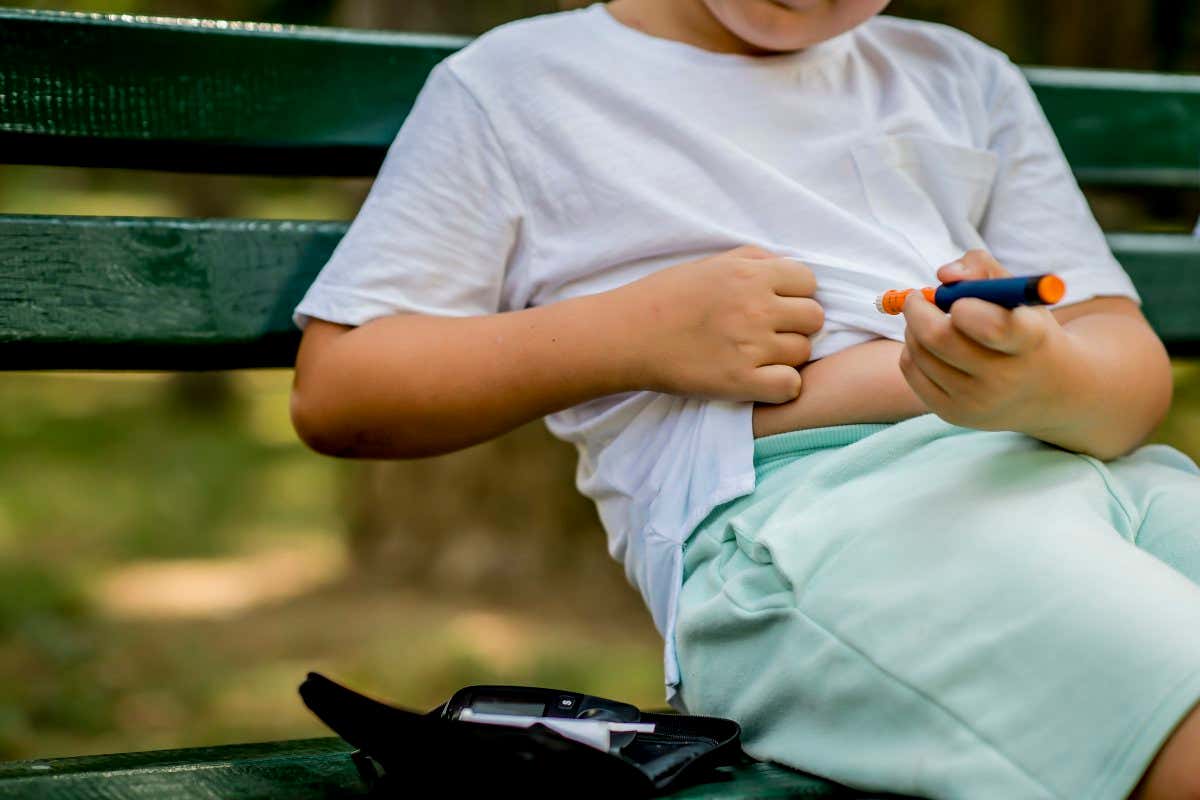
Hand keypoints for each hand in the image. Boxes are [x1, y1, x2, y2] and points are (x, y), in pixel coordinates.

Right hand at [618, 245, 823, 403]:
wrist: (626, 335)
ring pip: (803, 352)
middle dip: (796, 325)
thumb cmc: (663, 297)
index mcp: (750, 274)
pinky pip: (790, 386)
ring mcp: (750, 346)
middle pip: (813, 317)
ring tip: (757, 356)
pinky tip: (761, 380)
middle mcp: (756, 308)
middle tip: (769, 333)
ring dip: (786, 355)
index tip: (776, 306)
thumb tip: (786, 267)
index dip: (795, 295)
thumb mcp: (710, 264)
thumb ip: (753, 260)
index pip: (808, 282)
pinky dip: (782, 386)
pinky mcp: (739, 381)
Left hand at [897, 249, 1070, 432]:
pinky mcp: (953, 414)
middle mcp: (1005, 377)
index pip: (993, 326)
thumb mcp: (1018, 293)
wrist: (1051, 390)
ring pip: (919, 353)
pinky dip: (912, 351)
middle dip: (918, 309)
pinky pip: (911, 371)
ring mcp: (977, 401)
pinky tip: (929, 346)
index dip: (965, 306)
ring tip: (928, 321)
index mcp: (1029, 340)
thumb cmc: (1025, 326)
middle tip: (917, 298)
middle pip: (940, 338)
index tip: (958, 300)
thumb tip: (944, 275)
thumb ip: (982, 268)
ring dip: (913, 328)